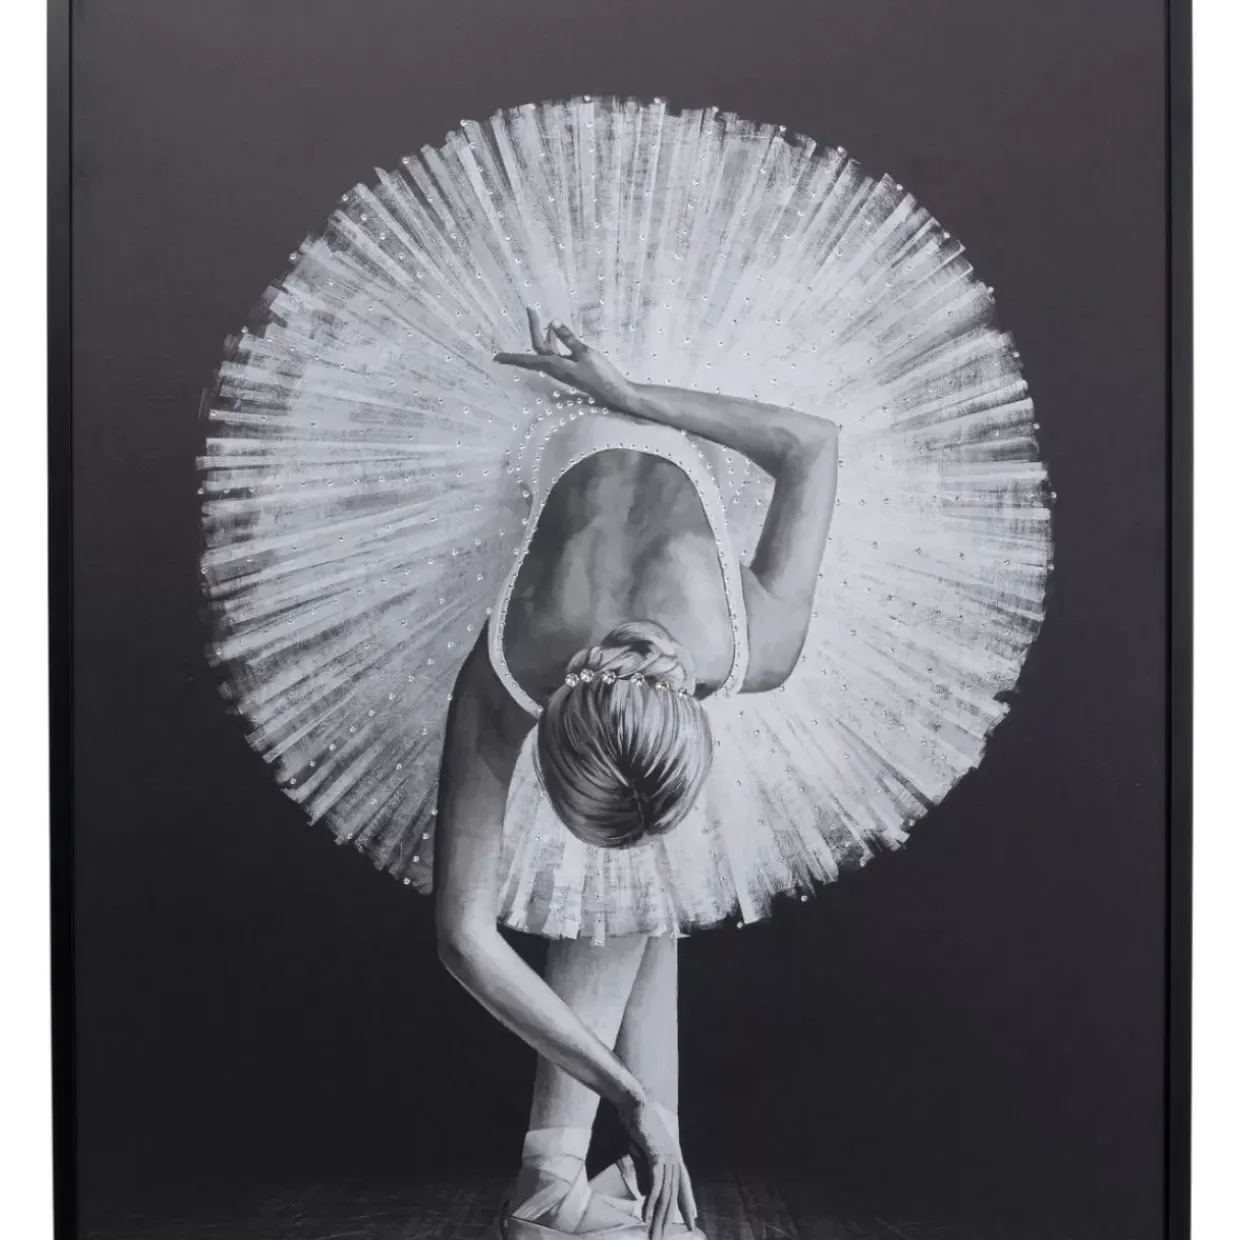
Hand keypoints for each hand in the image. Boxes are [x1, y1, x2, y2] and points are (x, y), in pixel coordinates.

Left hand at [495, 308, 636, 411]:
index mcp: (555, 365)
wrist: (613, 393)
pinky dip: (554, 341)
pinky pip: (556, 353)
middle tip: (531, 309)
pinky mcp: (570, 369)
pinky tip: (557, 332)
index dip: (512, 357)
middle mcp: (555, 368)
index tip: (496, 357)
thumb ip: (569, 338)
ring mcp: (562, 369)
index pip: (528, 358)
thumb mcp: (585, 353)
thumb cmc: (601, 375)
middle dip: (534, 329)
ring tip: (540, 317)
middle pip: (537, 348)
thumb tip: (554, 321)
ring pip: (546, 350)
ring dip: (543, 334)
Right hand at [616, 1097, 697, 1239]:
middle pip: (675, 1194)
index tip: (691, 1219)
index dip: (687, 1202)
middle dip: (671, 1218)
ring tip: (655, 1234)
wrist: (634, 1102)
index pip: (683, 1184)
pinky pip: (655, 1185)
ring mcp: (666, 1157)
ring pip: (666, 1194)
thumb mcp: (643, 1150)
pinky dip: (650, 1202)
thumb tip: (647, 1190)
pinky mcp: (656, 1156)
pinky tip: (646, 1216)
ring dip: (658, 1217)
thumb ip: (647, 1169)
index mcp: (674, 1155)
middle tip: (665, 1237)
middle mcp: (674, 1158)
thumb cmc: (637, 1122)